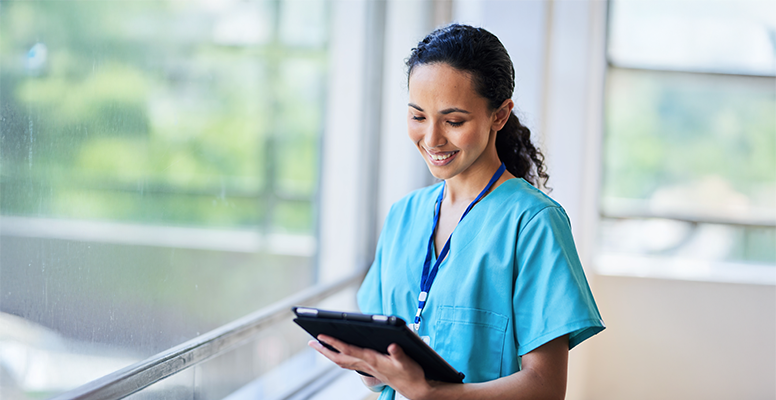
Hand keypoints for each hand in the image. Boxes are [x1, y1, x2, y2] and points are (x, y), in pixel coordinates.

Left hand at [308, 335, 431, 398]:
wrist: (415, 388)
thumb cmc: (411, 374)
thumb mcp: (408, 362)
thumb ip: (399, 354)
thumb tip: (393, 345)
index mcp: (372, 360)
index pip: (348, 350)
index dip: (334, 343)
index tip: (321, 336)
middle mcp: (366, 365)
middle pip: (339, 358)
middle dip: (324, 350)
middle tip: (311, 342)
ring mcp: (367, 368)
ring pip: (342, 361)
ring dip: (329, 354)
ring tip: (318, 346)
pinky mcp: (370, 369)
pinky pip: (349, 363)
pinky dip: (339, 357)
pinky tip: (337, 353)